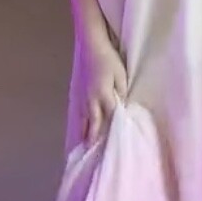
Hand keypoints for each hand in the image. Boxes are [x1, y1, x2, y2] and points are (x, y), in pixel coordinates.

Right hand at [79, 30, 127, 144]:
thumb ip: (122, 93)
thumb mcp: (122, 76)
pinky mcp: (78, 93)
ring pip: (83, 120)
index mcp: (104, 96)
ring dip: (84, 133)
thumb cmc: (110, 60)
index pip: (109, 119)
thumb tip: (122, 107)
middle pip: (93, 124)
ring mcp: (83, 97)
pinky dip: (80, 123)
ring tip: (83, 148)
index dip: (111, 132)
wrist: (91, 46)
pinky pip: (78, 113)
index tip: (112, 146)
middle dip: (93, 138)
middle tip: (91, 154)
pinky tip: (80, 129)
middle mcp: (91, 100)